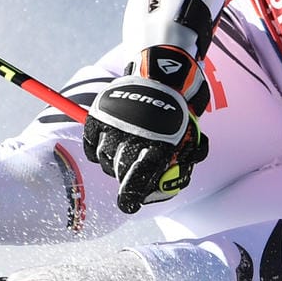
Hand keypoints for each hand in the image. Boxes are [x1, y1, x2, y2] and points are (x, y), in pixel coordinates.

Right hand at [83, 45, 210, 213]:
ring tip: (125, 151)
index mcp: (157, 144)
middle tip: (131, 177)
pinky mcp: (98, 117)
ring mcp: (113, 125)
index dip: (130, 196)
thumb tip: (168, 188)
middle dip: (126, 179)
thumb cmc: (178, 113)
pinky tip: (109, 145)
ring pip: (106, 161)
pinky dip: (97, 151)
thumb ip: (181, 165)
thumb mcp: (190, 138)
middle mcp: (133, 135)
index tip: (129, 205)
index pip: (137, 180)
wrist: (163, 74)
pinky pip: (91, 147)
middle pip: (120, 173)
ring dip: (114, 163)